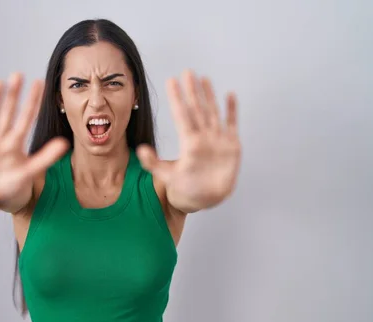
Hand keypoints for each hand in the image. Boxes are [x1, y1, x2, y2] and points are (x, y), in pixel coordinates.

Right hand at [0, 73, 68, 210]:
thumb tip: (64, 143)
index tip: (40, 83)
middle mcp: (2, 139)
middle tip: (19, 74)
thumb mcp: (30, 171)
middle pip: (8, 113)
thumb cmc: (15, 186)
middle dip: (13, 95)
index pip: (26, 118)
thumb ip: (46, 157)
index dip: (32, 102)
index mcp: (16, 143)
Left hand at [137, 70, 240, 212]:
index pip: (182, 114)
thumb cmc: (184, 187)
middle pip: (197, 109)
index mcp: (189, 142)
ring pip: (212, 112)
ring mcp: (217, 139)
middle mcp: (202, 137)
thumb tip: (141, 150)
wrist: (203, 198)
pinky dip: (232, 110)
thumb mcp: (166, 175)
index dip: (177, 98)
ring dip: (209, 95)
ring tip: (204, 78)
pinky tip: (229, 95)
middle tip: (187, 72)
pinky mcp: (231, 145)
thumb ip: (153, 163)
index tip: (171, 81)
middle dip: (192, 91)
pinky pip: (232, 124)